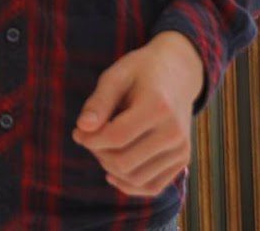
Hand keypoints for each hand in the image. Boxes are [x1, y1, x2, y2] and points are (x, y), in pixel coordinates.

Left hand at [72, 32, 203, 197]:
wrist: (178, 73)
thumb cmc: (140, 72)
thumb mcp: (116, 76)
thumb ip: (98, 102)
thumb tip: (82, 128)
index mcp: (157, 107)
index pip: (116, 137)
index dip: (90, 139)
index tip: (77, 131)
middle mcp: (174, 132)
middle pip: (124, 161)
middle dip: (98, 153)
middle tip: (89, 137)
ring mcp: (181, 149)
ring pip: (136, 178)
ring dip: (110, 168)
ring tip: (102, 147)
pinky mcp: (182, 160)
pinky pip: (152, 187)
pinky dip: (128, 185)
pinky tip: (112, 171)